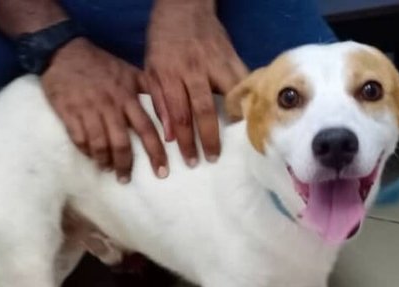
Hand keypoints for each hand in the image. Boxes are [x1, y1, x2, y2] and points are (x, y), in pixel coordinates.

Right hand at [42, 37, 167, 181]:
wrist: (63, 51)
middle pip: (122, 143)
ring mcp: (88, 109)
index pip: (146, 129)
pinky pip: (79, 139)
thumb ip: (152, 92)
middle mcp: (110, 105)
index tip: (162, 172)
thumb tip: (171, 117)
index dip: (156, 152)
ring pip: (100, 145)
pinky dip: (86, 152)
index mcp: (127, 96)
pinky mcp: (68, 113)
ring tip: (108, 169)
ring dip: (105, 161)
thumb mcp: (131, 72)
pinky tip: (91, 157)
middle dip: (126, 165)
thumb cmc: (101, 65)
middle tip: (126, 179)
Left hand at [145, 0, 247, 164]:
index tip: (191, 160)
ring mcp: (216, 62)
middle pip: (204, 110)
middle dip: (208, 138)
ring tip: (235, 141)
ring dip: (232, 121)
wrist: (184, 6)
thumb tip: (168, 136)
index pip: (179, 115)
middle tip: (212, 158)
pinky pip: (243, 81)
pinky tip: (248, 115)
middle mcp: (194, 70)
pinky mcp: (232, 56)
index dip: (186, 141)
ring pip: (228, 96)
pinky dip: (247, 99)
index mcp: (170, 74)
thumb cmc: (163, 41)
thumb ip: (159, 102)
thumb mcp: (151, 70)